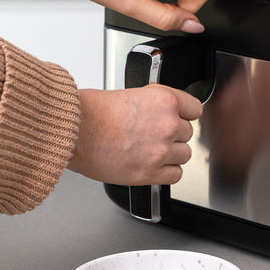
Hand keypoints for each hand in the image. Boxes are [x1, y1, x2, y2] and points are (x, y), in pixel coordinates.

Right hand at [66, 85, 201, 185]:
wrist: (74, 131)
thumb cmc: (91, 111)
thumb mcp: (130, 94)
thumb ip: (153, 105)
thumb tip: (160, 114)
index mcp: (165, 101)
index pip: (194, 109)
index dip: (184, 114)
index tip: (179, 117)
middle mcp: (167, 126)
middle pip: (187, 133)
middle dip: (172, 134)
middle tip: (153, 135)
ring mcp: (160, 151)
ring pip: (184, 155)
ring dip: (170, 154)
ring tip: (150, 150)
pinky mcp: (149, 173)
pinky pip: (175, 175)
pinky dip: (166, 172)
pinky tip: (153, 165)